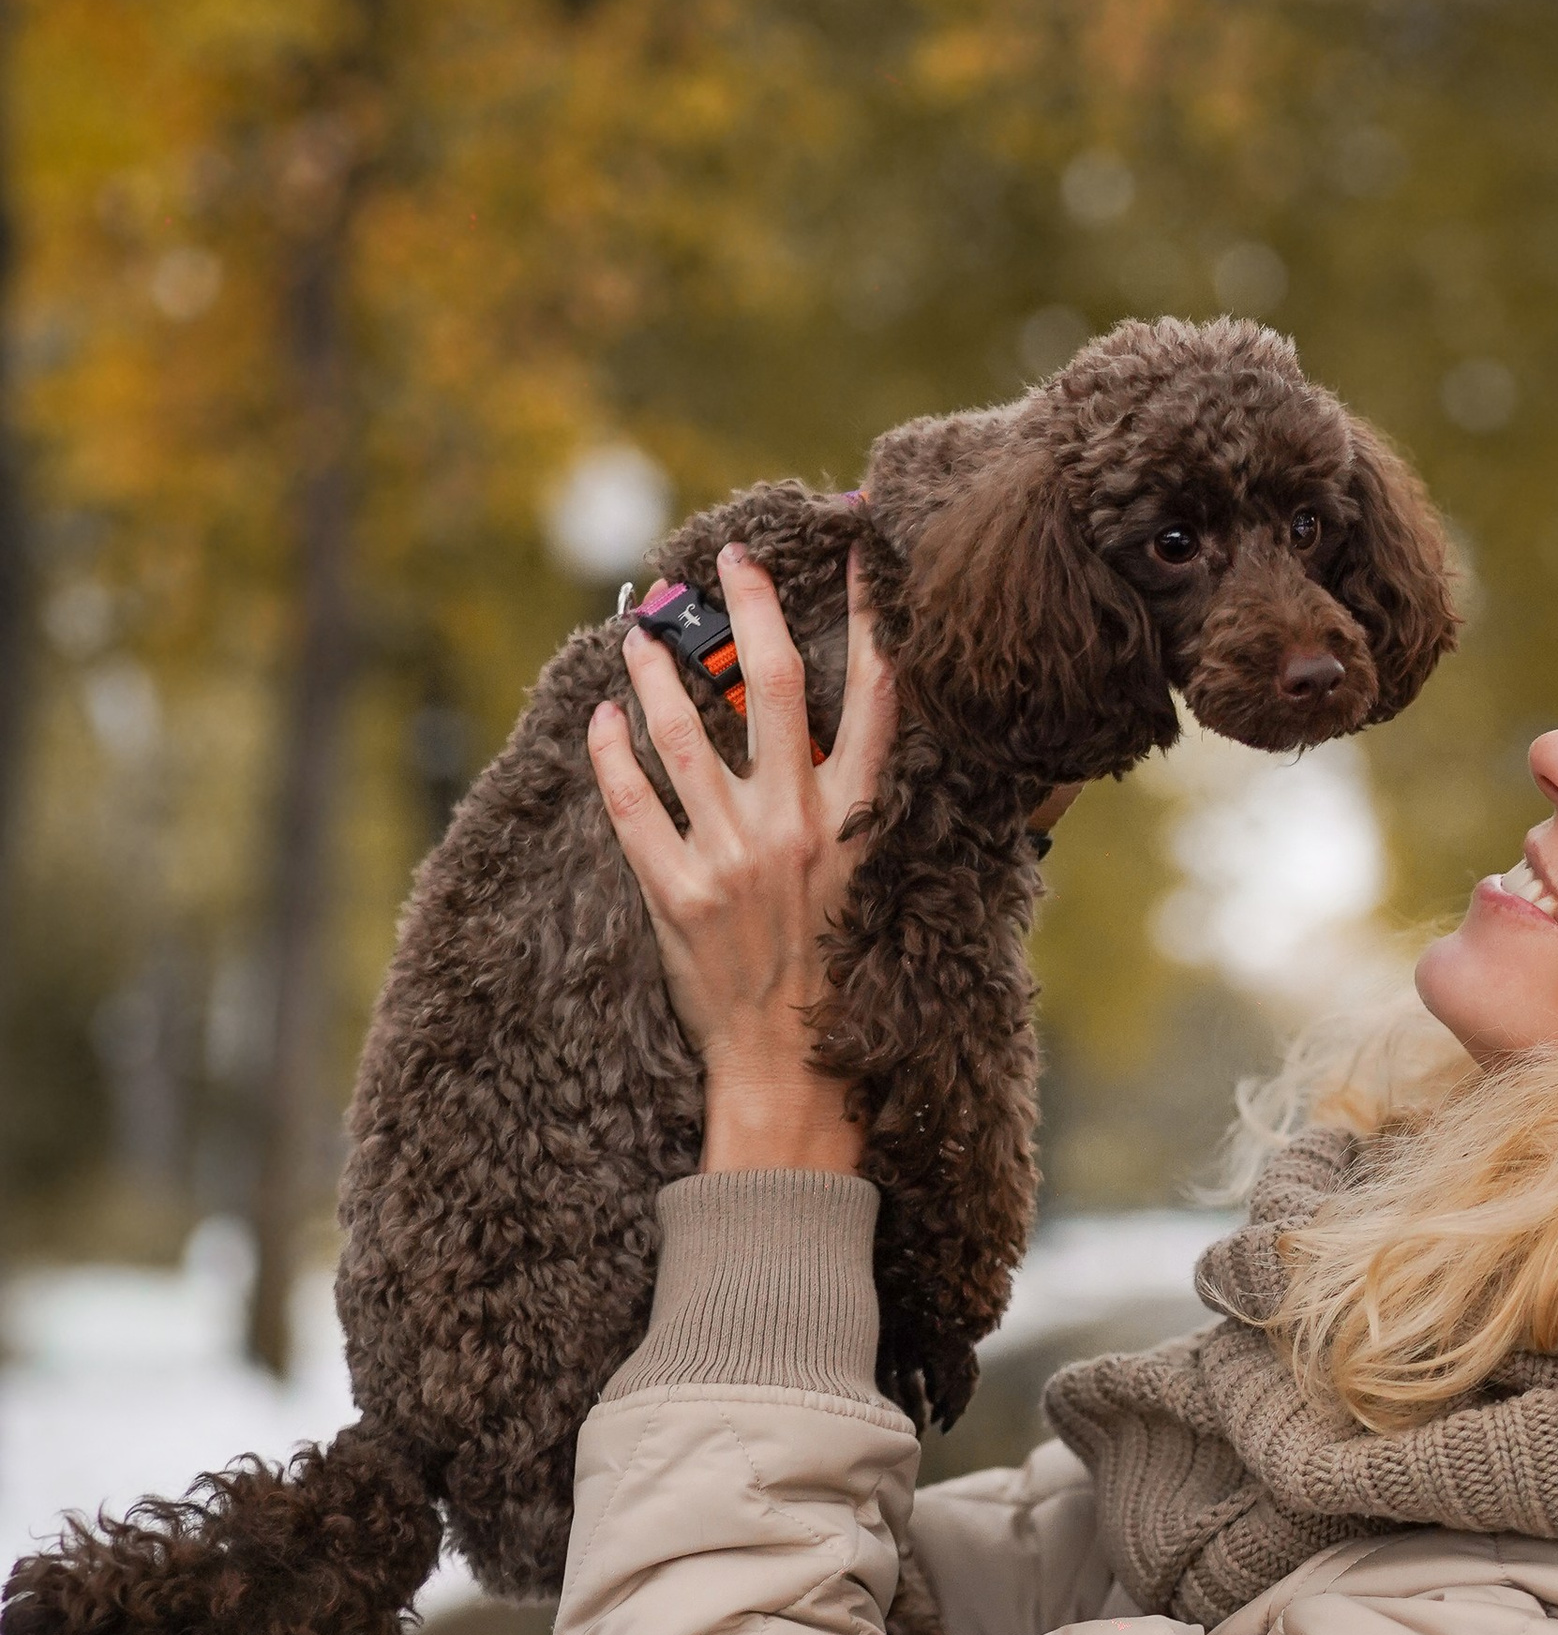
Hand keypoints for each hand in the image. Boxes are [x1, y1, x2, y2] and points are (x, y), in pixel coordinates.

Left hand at [587, 543, 895, 1174]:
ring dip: (662, 671)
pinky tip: (603, 720)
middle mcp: (799, 827)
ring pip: (687, 733)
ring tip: (641, 634)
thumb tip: (867, 751)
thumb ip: (864, 816)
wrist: (792, 1074)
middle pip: (774, 686)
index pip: (878, 699)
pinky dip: (612, 753)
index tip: (862, 561)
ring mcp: (732, 857)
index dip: (873, 622)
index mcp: (860, 822)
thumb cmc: (844, 984)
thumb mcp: (877, 889)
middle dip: (749, 611)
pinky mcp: (674, 893)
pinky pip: (631, 802)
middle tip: (729, 562)